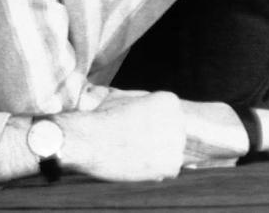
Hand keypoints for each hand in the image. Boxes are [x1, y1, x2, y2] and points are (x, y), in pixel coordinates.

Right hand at [61, 91, 183, 181]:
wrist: (89, 140)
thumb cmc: (101, 117)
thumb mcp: (122, 97)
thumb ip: (142, 100)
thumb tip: (149, 103)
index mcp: (169, 100)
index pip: (170, 115)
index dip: (151, 123)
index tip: (135, 127)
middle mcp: (179, 119)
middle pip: (174, 133)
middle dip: (157, 139)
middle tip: (134, 142)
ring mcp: (178, 143)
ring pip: (173, 152)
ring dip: (157, 156)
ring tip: (134, 154)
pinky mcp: (173, 164)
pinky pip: (171, 170)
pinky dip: (157, 171)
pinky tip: (139, 165)